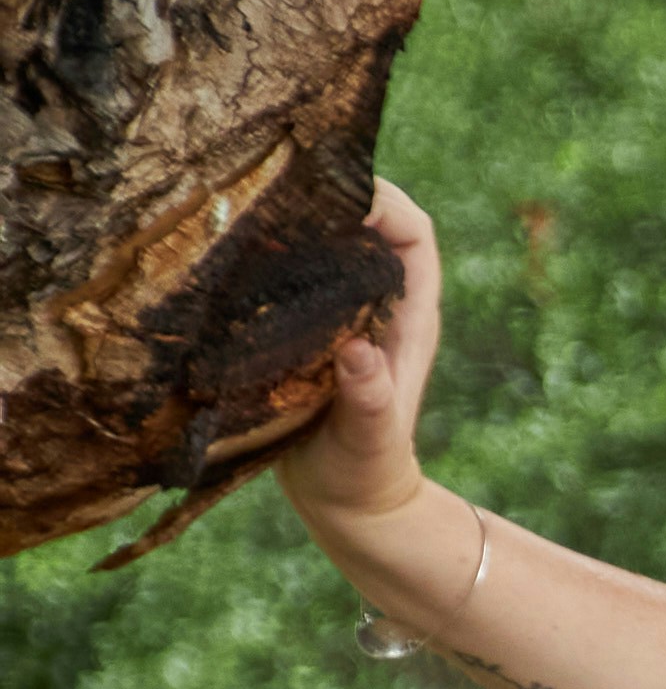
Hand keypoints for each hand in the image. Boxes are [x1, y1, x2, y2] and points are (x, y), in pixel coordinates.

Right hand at [274, 179, 447, 537]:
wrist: (350, 503)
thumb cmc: (365, 473)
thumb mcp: (367, 441)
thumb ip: (368, 401)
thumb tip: (359, 354)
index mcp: (409, 319)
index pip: (414, 235)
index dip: (386, 202)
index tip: (339, 190)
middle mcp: (379, 306)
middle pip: (366, 226)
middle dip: (330, 197)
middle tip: (276, 184)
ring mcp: (341, 315)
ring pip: (327, 247)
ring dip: (294, 223)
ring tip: (246, 206)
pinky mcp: (305, 330)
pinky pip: (292, 275)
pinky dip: (267, 255)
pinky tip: (227, 250)